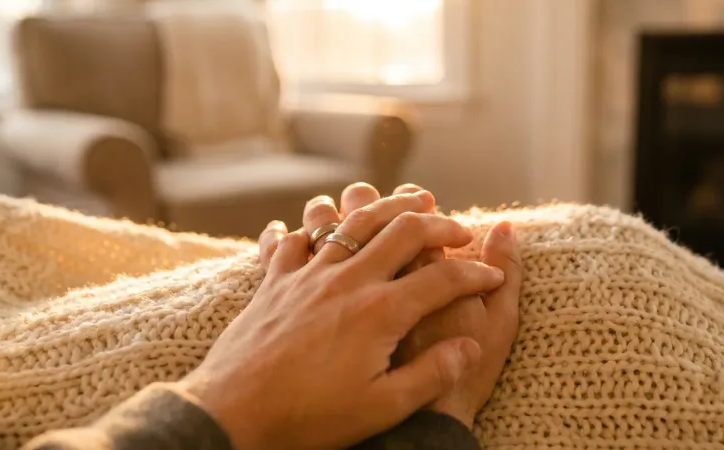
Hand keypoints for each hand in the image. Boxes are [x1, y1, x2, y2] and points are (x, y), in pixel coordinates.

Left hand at [179, 192, 505, 449]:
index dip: (475, 274)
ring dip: (385, 206)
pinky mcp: (275, 282)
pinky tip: (318, 222)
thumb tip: (468, 347)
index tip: (491, 277)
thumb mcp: (381, 408)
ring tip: (408, 202)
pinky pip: (295, 239)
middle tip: (458, 229)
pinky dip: (311, 226)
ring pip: (353, 222)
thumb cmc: (309, 418)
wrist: (232, 415)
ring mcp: (308, 276)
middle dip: (439, 222)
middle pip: (402, 229)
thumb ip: (430, 375)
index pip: (443, 277)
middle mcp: (346, 281)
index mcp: (380, 313)